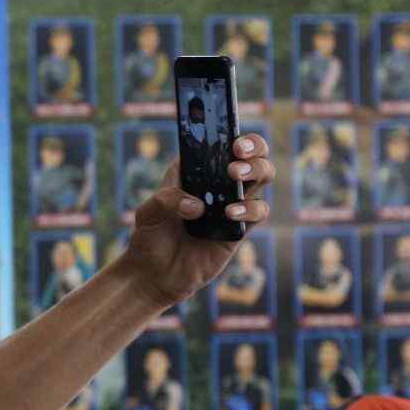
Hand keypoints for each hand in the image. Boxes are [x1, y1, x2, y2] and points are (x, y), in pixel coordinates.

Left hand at [120, 135, 276, 308]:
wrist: (154, 275)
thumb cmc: (149, 237)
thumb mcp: (148, 212)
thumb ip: (168, 200)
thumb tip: (198, 206)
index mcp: (195, 169)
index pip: (219, 142)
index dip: (231, 134)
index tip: (230, 138)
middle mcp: (217, 182)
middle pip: (252, 154)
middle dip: (253, 148)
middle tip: (236, 157)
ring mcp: (231, 204)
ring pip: (261, 177)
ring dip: (255, 171)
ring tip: (234, 177)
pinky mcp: (239, 229)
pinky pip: (258, 211)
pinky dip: (250, 209)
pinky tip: (230, 214)